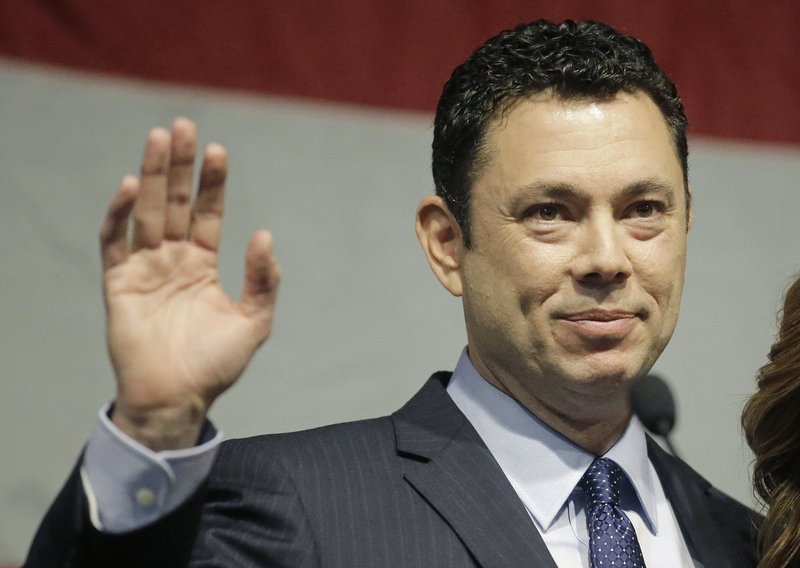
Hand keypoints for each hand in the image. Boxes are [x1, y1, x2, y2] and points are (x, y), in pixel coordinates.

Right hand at [100, 118, 279, 449]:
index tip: (218, 151)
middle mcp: (172, 260)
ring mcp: (144, 268)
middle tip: (183, 126)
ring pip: (146, 212)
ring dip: (151, 176)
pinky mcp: (118, 282)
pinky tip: (131, 188)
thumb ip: (264, 280)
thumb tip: (263, 233)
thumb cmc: (216, 365)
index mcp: (202, 264)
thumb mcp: (254, 321)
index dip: (211, 183)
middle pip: (175, 203)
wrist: (177, 399)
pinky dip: (120, 215)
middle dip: (179, 166)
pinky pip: (115, 241)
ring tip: (159, 138)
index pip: (206, 213)